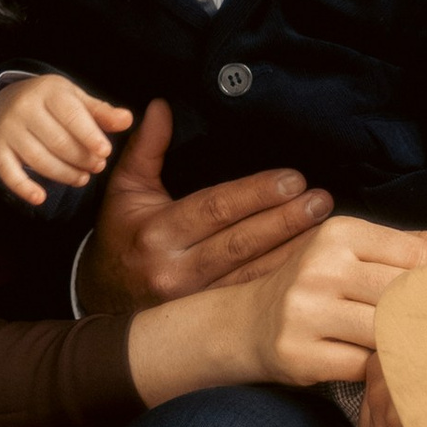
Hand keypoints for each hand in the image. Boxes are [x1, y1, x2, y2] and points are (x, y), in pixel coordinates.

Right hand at [0, 69, 132, 203]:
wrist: (4, 100)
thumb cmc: (50, 102)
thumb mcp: (76, 99)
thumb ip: (101, 112)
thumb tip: (127, 120)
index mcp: (49, 91)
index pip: (71, 115)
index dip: (90, 135)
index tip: (105, 152)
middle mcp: (25, 108)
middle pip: (57, 140)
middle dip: (81, 158)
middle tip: (98, 167)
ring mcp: (8, 129)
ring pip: (38, 159)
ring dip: (63, 174)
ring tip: (82, 179)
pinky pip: (7, 172)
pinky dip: (23, 187)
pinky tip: (40, 198)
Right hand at [81, 101, 332, 308]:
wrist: (100, 302)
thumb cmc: (119, 238)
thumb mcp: (125, 191)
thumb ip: (146, 148)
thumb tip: (162, 106)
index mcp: (157, 231)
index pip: (215, 207)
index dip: (256, 193)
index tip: (294, 178)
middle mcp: (175, 268)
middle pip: (239, 242)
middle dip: (285, 220)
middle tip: (320, 200)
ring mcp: (192, 301)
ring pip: (251, 275)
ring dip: (292, 252)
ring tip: (326, 230)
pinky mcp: (206, 320)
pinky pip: (250, 299)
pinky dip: (281, 282)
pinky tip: (308, 266)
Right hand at [240, 220, 426, 391]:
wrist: (251, 323)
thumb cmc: (319, 285)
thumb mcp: (357, 252)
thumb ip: (414, 249)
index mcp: (339, 232)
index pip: (416, 255)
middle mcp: (320, 267)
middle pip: (406, 294)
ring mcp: (306, 312)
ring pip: (389, 332)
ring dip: (413, 345)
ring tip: (425, 349)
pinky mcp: (299, 354)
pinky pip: (365, 367)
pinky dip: (384, 370)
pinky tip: (389, 367)